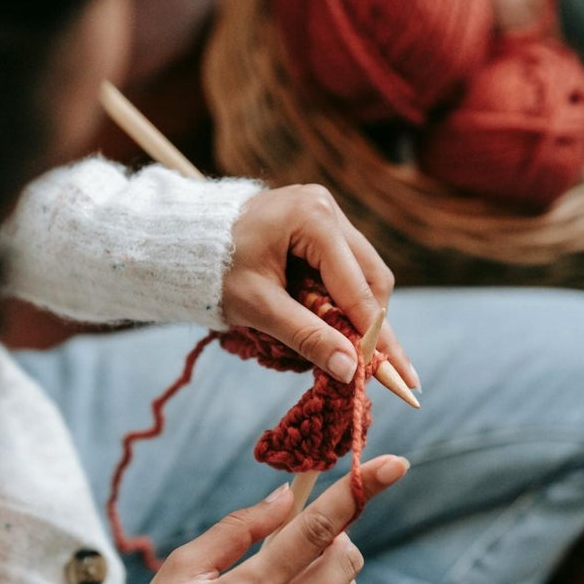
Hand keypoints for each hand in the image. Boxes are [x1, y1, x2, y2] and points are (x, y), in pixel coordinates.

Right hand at [122, 454, 409, 583]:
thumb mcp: (184, 565)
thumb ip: (241, 527)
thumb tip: (289, 496)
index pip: (317, 529)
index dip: (358, 491)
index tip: (394, 464)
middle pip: (346, 559)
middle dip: (335, 534)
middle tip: (298, 535)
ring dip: (327, 567)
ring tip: (281, 573)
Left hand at [223, 185, 417, 386]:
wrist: (182, 242)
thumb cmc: (213, 271)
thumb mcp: (258, 307)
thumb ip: (306, 336)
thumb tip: (351, 370)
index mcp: (314, 218)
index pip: (358, 288)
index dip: (378, 336)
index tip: (400, 375)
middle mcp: (327, 207)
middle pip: (372, 278)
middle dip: (373, 326)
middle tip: (379, 370)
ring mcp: (325, 212)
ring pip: (364, 273)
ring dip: (357, 313)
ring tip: (348, 349)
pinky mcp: (318, 224)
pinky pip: (345, 267)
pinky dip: (341, 299)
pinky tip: (331, 323)